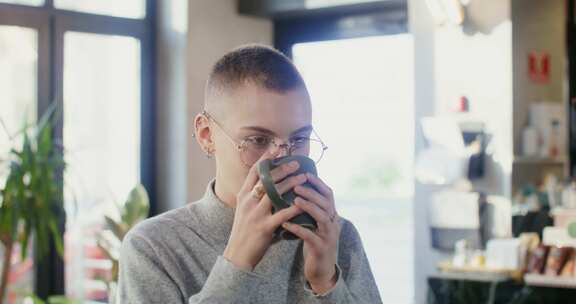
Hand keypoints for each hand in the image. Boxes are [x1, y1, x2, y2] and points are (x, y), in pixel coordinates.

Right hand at [223, 150, 308, 270]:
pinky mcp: (264, 227)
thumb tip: (268, 181)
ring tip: (303, 177)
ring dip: (290, 183)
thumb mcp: (244, 208)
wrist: (238, 254)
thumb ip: (254, 195)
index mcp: (243, 195)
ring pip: (274, 193)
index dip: (265, 159)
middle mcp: (248, 201)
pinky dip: (293, 207)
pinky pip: (281, 214)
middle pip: (266, 179)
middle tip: (295, 163)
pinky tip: (302, 202)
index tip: (276, 149)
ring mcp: (255, 214)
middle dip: (282, 169)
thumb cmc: (244, 230)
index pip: (254, 172)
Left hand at [281, 174, 339, 293]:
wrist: (322, 270)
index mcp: (331, 215)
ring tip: (294, 200)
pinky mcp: (320, 248)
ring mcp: (328, 236)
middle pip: (326, 203)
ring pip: (322, 217)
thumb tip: (297, 189)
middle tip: (296, 185)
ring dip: (308, 207)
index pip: (328, 194)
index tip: (305, 173)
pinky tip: (286, 224)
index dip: (318, 183)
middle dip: (311, 193)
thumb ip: (311, 209)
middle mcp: (333, 223)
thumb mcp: (315, 224)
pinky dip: (298, 229)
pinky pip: (310, 236)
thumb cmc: (315, 243)